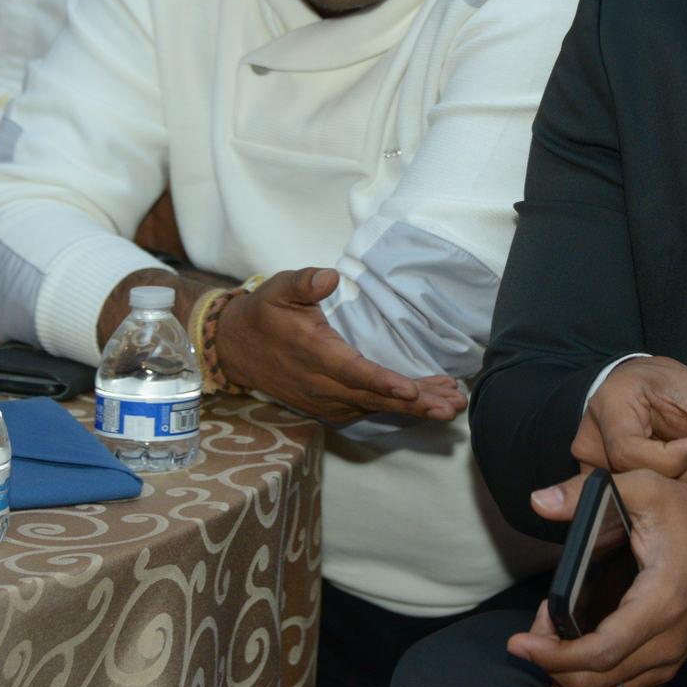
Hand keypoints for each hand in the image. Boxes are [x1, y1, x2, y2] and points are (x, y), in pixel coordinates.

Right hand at [218, 267, 467, 423]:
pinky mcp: (328, 405)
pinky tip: (426, 402)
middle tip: (450, 405)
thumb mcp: (278, 289)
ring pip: (374, 407)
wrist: (236, 349)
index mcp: (312, 353)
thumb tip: (329, 276)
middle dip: (414, 403)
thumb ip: (304, 282)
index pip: (351, 372)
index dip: (381, 382)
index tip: (411, 389)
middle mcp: (320, 384)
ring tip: (450, 404)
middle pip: (372, 397)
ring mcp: (324, 399)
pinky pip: (367, 409)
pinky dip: (397, 408)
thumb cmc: (265, 313)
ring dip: (413, 408)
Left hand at [509, 469, 686, 686]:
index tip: (520, 643)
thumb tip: (539, 502)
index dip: (554, 655)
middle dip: (552, 666)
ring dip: (569, 679)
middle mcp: (667, 643)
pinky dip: (591, 685)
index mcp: (660, 603)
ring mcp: (670, 659)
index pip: (600, 652)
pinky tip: (574, 658)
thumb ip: (587, 492)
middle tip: (533, 634)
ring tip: (551, 642)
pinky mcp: (670, 664)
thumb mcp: (646, 489)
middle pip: (596, 684)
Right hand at [532, 357, 686, 517]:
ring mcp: (593, 471)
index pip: (633, 453)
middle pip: (644, 483)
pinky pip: (645, 502)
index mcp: (610, 409)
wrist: (631, 386)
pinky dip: (682, 496)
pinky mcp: (606, 490)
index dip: (672, 459)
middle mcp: (592, 445)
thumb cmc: (661, 384)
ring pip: (648, 498)